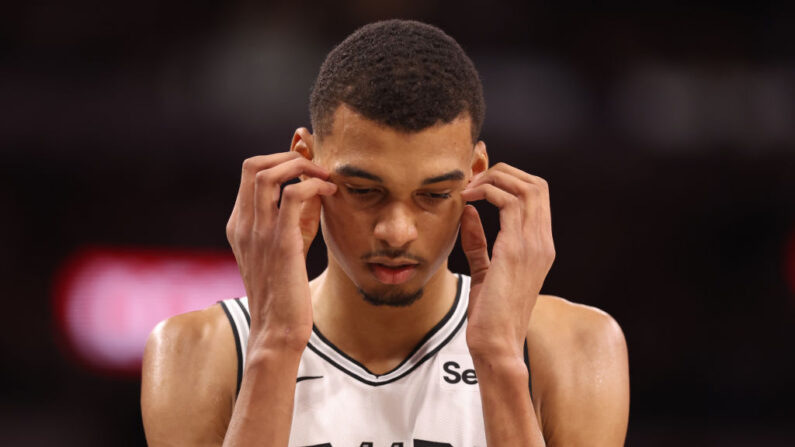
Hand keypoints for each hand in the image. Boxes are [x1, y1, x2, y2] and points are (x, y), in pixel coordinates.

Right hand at [226, 152, 336, 351]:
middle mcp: (243, 225)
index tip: (307, 165)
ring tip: (323, 176)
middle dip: (287, 156)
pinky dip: (313, 186)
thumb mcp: (286, 248)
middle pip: (253, 166)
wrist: (277, 331)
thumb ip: (296, 218)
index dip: (279, 160)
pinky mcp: (281, 243)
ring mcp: (258, 233)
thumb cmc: (285, 292)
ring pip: (267, 175)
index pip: (250, 173)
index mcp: (239, 225)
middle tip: (315, 166)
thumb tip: (315, 189)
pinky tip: (329, 193)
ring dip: (300, 166)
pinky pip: (293, 196)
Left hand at [459, 163, 554, 360]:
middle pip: (536, 184)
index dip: (510, 181)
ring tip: (469, 189)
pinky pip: (509, 202)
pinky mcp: (515, 249)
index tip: (479, 185)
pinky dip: (487, 192)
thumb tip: (469, 213)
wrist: (496, 343)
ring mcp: (533, 244)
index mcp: (540, 246)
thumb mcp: (484, 270)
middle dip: (504, 173)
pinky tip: (468, 200)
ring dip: (494, 179)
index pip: (537, 196)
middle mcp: (542, 242)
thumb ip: (479, 241)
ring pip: (526, 187)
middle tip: (473, 181)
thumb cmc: (490, 314)